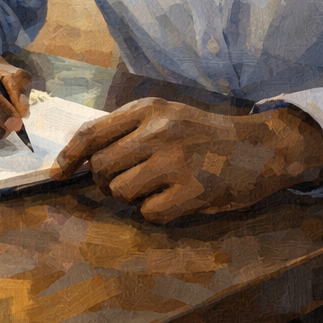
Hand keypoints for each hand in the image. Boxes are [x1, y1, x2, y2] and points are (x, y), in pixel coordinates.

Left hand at [50, 99, 322, 223]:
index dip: (69, 156)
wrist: (263, 147)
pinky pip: (150, 213)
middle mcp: (159, 131)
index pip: (91, 133)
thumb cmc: (205, 134)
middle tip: (130, 181)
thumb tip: (81, 159)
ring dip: (132, 198)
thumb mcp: (165, 116)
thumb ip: (127, 130)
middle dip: (107, 182)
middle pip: (102, 168)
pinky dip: (156, 213)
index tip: (58, 173)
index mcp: (147, 110)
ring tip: (156, 189)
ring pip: (121, 191)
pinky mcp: (195, 190)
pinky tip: (174, 201)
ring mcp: (177, 161)